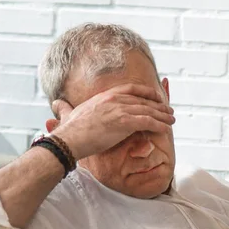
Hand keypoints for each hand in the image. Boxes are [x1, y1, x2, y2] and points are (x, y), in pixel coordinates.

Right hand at [51, 83, 174, 159]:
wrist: (69, 139)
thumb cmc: (68, 131)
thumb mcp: (69, 113)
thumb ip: (66, 108)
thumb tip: (56, 104)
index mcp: (104, 96)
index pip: (131, 89)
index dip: (146, 92)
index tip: (156, 96)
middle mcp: (114, 99)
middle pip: (143, 100)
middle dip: (158, 105)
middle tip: (169, 110)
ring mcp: (120, 109)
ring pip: (148, 110)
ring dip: (163, 116)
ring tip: (172, 120)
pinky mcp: (124, 122)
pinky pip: (148, 122)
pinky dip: (159, 125)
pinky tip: (167, 129)